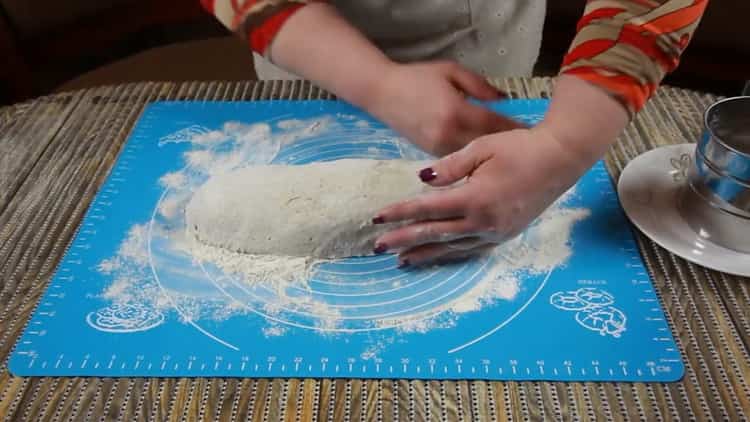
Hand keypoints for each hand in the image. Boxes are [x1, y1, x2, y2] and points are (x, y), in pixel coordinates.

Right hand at [366, 61, 523, 155]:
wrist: (381, 92)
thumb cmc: (417, 77)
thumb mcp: (451, 72)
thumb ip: (480, 87)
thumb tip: (505, 101)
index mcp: (457, 111)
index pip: (494, 124)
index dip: (515, 129)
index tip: (534, 133)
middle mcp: (449, 134)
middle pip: (487, 145)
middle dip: (506, 146)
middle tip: (528, 149)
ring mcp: (438, 147)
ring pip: (473, 158)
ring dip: (490, 156)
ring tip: (511, 156)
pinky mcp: (431, 153)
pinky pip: (458, 160)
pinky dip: (473, 159)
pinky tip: (486, 158)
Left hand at [371, 126, 588, 265]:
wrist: (561, 159)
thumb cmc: (521, 147)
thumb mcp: (482, 148)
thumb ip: (449, 166)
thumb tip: (421, 180)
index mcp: (475, 198)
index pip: (427, 209)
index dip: (399, 214)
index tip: (377, 218)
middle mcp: (483, 221)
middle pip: (434, 234)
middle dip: (403, 240)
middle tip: (377, 247)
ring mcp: (495, 232)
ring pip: (451, 248)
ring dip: (424, 253)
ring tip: (400, 259)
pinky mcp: (504, 235)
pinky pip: (470, 250)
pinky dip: (449, 254)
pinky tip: (436, 256)